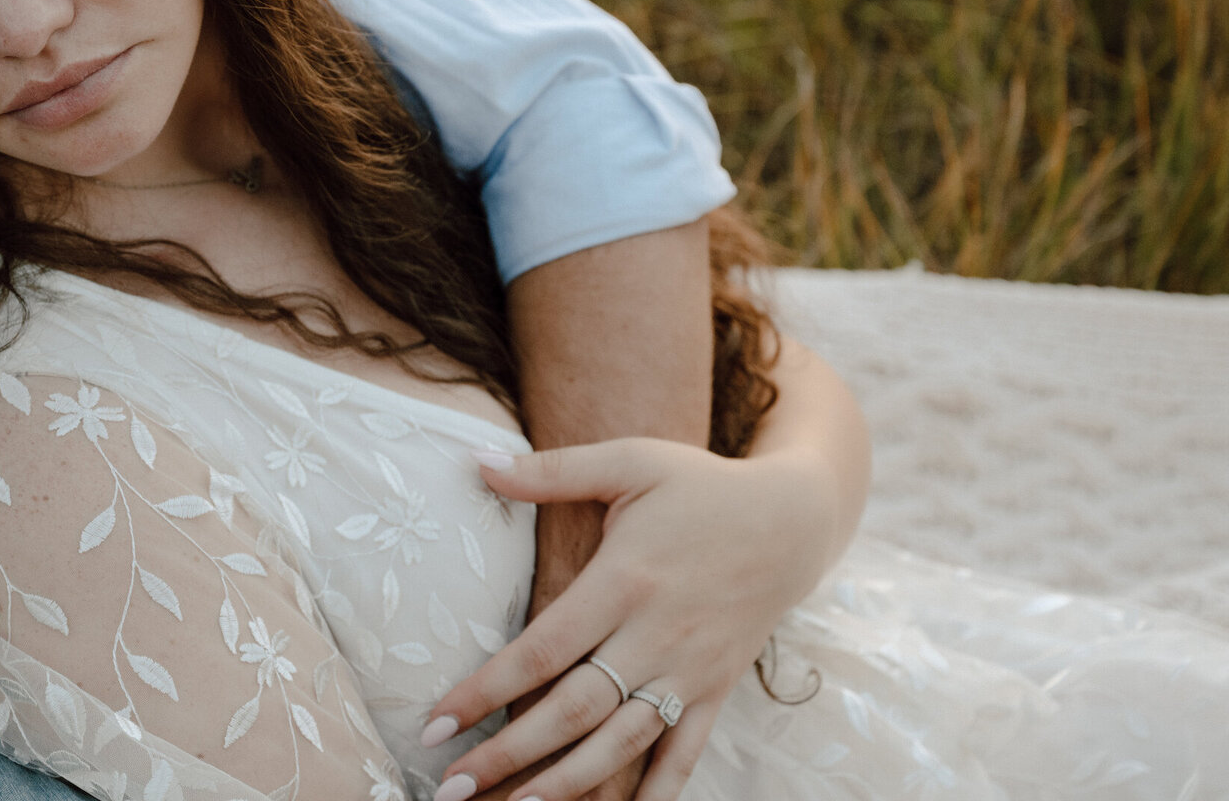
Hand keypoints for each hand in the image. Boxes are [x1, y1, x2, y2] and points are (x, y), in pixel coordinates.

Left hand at [423, 437, 840, 800]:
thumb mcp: (629, 461)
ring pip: (621, 744)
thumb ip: (551, 470)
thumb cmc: (700, 486)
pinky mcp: (716, 691)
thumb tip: (475, 462)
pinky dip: (654, 794)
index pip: (543, 650)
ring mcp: (689, 670)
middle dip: (509, 753)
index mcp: (625, 581)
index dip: (486, 690)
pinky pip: (683, 755)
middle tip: (452, 786)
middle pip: (573, 710)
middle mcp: (655, 636)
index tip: (436, 723)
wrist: (792, 522)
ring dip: (566, 784)